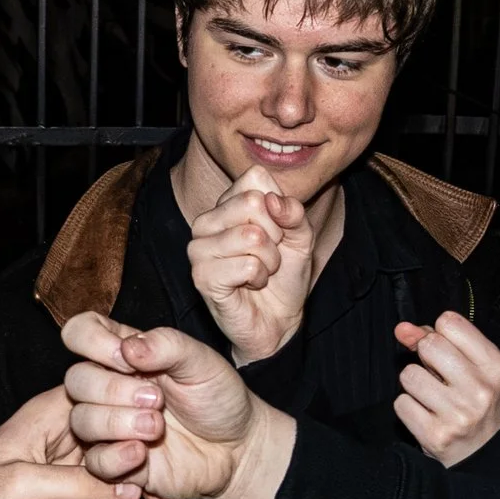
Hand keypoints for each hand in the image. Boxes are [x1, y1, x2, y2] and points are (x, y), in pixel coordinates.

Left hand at [0, 387, 141, 498]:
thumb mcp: (27, 487)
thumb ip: (84, 485)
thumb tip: (133, 489)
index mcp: (51, 412)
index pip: (109, 401)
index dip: (126, 426)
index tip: (134, 453)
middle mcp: (63, 434)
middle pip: (117, 448)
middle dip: (98, 484)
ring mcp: (67, 465)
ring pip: (109, 484)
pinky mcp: (66, 493)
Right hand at [60, 311, 296, 498]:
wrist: (237, 450)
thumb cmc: (218, 398)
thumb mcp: (202, 362)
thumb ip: (166, 345)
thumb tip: (128, 347)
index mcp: (125, 353)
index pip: (81, 332)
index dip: (92, 342)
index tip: (128, 359)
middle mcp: (109, 387)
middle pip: (76, 380)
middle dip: (113, 390)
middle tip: (157, 400)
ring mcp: (109, 426)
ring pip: (81, 421)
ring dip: (117, 423)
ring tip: (156, 428)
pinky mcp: (115, 463)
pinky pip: (94, 461)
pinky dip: (116, 458)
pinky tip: (142, 455)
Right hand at [186, 166, 315, 364]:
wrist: (277, 320)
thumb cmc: (284, 276)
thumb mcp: (300, 237)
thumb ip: (293, 212)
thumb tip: (273, 200)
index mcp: (226, 204)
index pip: (255, 178)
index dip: (278, 207)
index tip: (277, 232)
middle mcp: (206, 221)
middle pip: (252, 202)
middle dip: (275, 235)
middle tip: (269, 256)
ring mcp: (199, 248)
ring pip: (251, 236)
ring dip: (269, 260)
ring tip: (260, 272)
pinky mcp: (201, 276)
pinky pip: (247, 265)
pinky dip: (258, 278)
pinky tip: (249, 285)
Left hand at [394, 312, 499, 466]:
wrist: (486, 456)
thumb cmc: (476, 402)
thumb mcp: (473, 368)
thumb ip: (438, 340)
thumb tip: (401, 329)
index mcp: (495, 366)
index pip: (449, 322)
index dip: (438, 334)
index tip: (445, 352)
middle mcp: (481, 390)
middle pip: (429, 345)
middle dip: (425, 357)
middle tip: (437, 376)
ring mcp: (459, 415)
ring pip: (409, 375)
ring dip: (414, 385)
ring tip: (432, 397)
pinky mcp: (437, 436)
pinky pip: (401, 404)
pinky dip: (409, 408)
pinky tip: (426, 416)